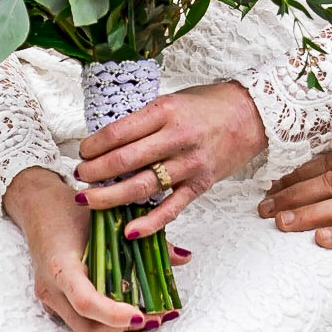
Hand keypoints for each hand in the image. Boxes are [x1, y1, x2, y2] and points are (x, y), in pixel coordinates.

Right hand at [4, 167, 190, 331]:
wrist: (38, 206)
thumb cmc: (71, 208)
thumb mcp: (108, 217)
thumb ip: (144, 239)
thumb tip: (183, 258)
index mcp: (61, 265)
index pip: (86, 301)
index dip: (114, 314)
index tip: (141, 315)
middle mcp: (52, 287)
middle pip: (87, 327)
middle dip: (122, 328)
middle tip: (156, 317)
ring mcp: (51, 297)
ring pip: (84, 329)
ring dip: (117, 328)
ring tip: (149, 315)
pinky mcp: (56, 300)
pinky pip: (81, 320)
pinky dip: (107, 320)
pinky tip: (130, 308)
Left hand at [73, 79, 267, 241]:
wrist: (252, 114)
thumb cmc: (208, 105)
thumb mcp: (171, 101)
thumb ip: (143, 121)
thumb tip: (107, 140)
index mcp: (164, 112)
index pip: (118, 132)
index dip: (93, 146)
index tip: (82, 152)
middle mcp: (176, 138)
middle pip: (124, 161)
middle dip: (94, 172)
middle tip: (79, 177)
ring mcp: (189, 164)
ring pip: (141, 187)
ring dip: (109, 197)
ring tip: (88, 199)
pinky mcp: (200, 185)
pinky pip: (171, 208)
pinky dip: (149, 222)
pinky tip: (128, 230)